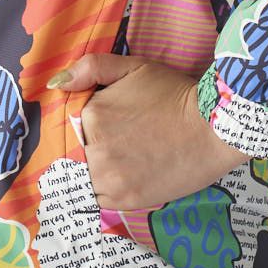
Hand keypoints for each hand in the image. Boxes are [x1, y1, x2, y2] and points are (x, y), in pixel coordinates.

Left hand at [47, 53, 249, 210]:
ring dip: (97, 172)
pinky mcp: (125, 200)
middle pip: (76, 155)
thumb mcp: (134, 67)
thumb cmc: (174, 94)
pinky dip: (109, 189)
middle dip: (91, 149)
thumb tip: (55, 83)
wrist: (212, 129)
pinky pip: (101, 199)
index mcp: (91, 115)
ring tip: (125, 160)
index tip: (104, 127)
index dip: (84, 127)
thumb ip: (92, 68)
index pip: (69, 126)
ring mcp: (109, 179)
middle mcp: (95, 150)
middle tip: (120, 143)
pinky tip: (127, 175)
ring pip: (86, 179)